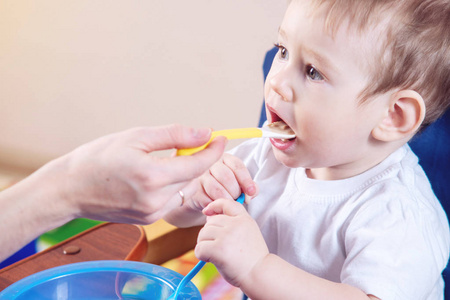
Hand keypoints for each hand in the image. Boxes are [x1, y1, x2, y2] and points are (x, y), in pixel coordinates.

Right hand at [34, 124, 226, 223]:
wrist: (70, 188)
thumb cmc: (98, 158)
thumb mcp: (137, 137)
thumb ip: (175, 135)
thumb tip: (204, 133)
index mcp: (152, 176)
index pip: (199, 164)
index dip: (214, 150)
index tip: (221, 138)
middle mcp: (155, 200)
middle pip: (194, 177)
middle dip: (200, 158)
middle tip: (195, 142)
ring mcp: (152, 213)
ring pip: (185, 189)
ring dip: (187, 173)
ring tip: (172, 157)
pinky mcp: (148, 220)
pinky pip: (173, 200)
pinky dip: (174, 185)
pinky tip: (161, 174)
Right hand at [184, 153, 258, 211]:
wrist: (201, 197)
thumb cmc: (224, 189)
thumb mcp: (239, 185)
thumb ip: (250, 187)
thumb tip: (252, 192)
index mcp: (225, 158)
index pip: (237, 166)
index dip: (246, 180)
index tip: (250, 192)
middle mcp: (210, 163)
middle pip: (226, 177)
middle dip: (235, 192)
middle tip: (237, 199)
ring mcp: (199, 176)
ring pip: (215, 188)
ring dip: (226, 199)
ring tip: (228, 203)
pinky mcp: (192, 189)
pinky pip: (206, 199)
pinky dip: (215, 205)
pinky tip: (218, 206)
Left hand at [195, 198, 268, 286]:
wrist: (260, 274)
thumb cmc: (252, 258)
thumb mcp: (247, 234)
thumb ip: (231, 224)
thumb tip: (208, 217)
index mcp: (244, 219)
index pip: (226, 203)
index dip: (214, 205)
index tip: (207, 211)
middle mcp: (235, 224)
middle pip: (210, 222)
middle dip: (209, 234)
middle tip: (217, 248)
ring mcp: (226, 235)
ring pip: (202, 234)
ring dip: (204, 244)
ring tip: (215, 255)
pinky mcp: (218, 248)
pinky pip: (199, 248)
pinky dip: (201, 255)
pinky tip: (210, 260)